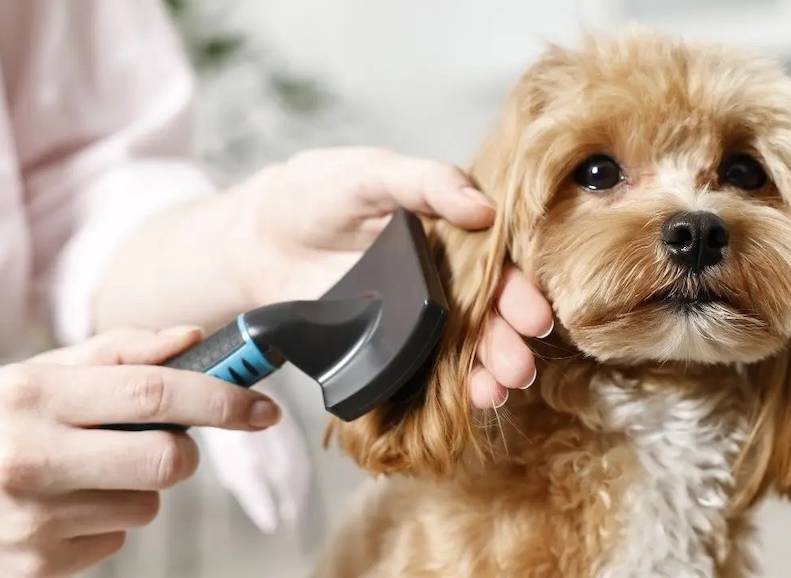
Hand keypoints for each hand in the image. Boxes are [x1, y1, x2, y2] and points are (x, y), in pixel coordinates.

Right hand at [0, 327, 280, 576]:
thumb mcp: (31, 378)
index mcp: (31, 397)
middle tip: (155, 440)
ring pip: (147, 505)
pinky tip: (59, 510)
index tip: (262, 407)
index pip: (154, 393)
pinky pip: (115, 544)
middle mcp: (28, 459)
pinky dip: (102, 525)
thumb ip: (117, 354)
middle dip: (181, 449)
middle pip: (168, 458)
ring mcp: (30, 522)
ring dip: (135, 488)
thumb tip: (192, 340)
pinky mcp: (34, 569)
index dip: (222, 399)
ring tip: (81, 475)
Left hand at [235, 147, 553, 407]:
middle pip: (486, 316)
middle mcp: (443, 279)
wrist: (256, 236)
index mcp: (452, 234)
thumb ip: (427, 182)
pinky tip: (464, 402)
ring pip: (460, 349)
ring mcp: (414, 317)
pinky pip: (419, 370)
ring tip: (496, 391)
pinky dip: (443, 389)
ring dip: (484, 373)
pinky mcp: (384, 345)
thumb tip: (485, 209)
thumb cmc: (318, 191)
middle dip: (506, 343)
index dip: (517, 292)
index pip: (496, 266)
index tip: (534, 317)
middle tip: (519, 367)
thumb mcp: (373, 172)